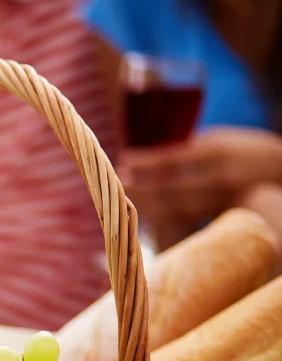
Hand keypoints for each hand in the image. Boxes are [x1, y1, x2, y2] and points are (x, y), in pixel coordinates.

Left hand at [121, 127, 281, 229]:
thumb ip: (188, 149)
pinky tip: (150, 218)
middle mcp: (221, 175)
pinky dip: (170, 220)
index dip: (146, 163)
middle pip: (173, 189)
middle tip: (116, 188)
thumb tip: (147, 160)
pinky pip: (194, 220)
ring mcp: (226, 197)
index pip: (173, 158)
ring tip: (127, 204)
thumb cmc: (243, 150)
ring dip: (151, 208)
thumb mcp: (219, 140)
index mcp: (215, 150)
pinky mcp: (230, 213)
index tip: (124, 162)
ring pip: (181, 209)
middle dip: (143, 190)